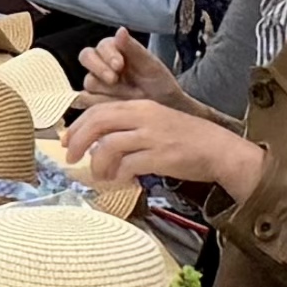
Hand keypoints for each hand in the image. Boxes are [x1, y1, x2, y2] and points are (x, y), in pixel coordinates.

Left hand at [66, 98, 258, 197]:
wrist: (218, 149)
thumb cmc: (185, 138)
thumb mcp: (154, 122)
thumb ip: (127, 128)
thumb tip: (97, 145)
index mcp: (139, 106)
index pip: (98, 110)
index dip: (77, 126)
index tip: (67, 141)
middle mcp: (143, 117)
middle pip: (98, 123)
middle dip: (78, 142)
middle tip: (71, 158)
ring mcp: (152, 137)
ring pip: (108, 146)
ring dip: (98, 164)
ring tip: (101, 176)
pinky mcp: (160, 157)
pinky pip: (127, 166)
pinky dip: (118, 175)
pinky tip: (120, 180)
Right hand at [78, 28, 185, 107]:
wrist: (163, 106)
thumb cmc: (158, 82)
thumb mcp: (150, 65)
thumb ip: (133, 48)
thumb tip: (120, 30)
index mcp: (114, 49)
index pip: (101, 46)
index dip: (108, 55)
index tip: (119, 65)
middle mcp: (101, 63)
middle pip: (86, 58)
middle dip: (100, 69)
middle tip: (114, 79)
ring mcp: (96, 81)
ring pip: (88, 81)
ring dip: (107, 89)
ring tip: (128, 96)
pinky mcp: (93, 99)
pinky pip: (88, 100)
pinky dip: (101, 103)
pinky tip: (117, 105)